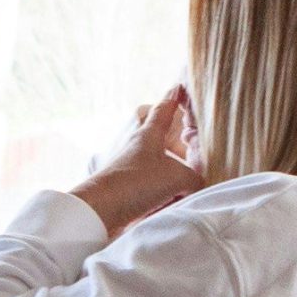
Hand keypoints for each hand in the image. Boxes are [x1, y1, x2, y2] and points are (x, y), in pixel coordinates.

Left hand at [71, 84, 203, 239]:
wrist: (101, 210)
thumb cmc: (138, 183)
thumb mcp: (178, 177)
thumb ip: (194, 177)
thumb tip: (195, 184)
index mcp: (149, 134)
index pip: (163, 110)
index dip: (172, 98)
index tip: (177, 86)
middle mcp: (138, 148)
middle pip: (160, 137)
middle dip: (177, 144)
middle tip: (193, 152)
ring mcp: (131, 168)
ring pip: (159, 165)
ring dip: (173, 175)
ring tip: (186, 186)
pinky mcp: (128, 189)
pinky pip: (152, 187)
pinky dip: (164, 194)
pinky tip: (171, 204)